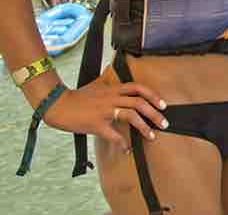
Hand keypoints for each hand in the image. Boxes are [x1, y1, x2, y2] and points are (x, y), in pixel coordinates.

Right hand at [43, 79, 167, 152]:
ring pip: (131, 116)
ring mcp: (104, 111)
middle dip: (155, 114)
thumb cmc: (76, 97)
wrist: (56, 104)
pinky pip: (113, 135)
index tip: (163, 105)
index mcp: (112, 89)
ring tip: (153, 136)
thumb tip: (119, 85)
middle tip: (165, 123)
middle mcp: (111, 98)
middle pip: (139, 103)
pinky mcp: (96, 124)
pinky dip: (122, 144)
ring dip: (144, 127)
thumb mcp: (96, 87)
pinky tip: (127, 150)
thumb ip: (110, 87)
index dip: (153, 96)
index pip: (138, 88)